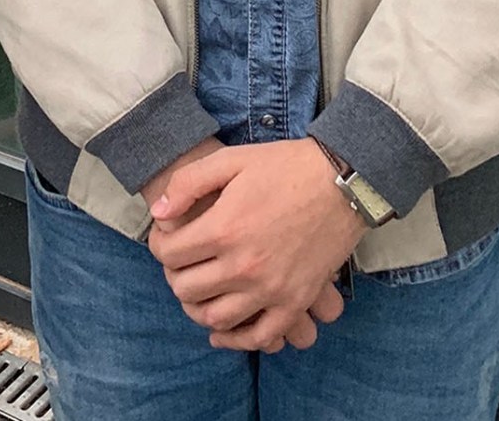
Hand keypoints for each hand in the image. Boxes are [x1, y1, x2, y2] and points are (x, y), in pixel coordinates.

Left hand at [148, 139, 363, 351]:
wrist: (341, 181)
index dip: (158, 244)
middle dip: (174, 274)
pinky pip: (259, 337)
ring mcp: (271, 289)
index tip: (165, 236)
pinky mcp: (295, 303)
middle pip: (186, 289)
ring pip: (215, 318)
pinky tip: (222, 331)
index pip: (168, 254)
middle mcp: (243, 266)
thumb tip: (159, 213)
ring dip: (197, 307)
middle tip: (181, 261)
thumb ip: (187, 184)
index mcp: (223, 229)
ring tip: (198, 288)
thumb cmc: (283, 166)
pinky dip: (235, 339)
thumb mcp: (229, 160)